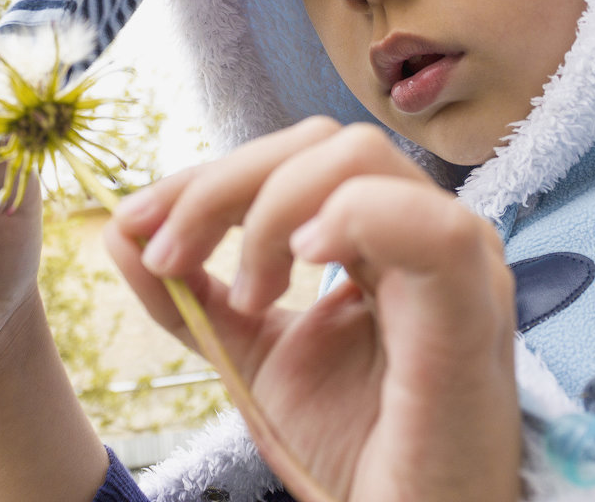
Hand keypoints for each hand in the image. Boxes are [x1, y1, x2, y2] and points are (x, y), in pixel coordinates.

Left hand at [106, 117, 520, 501]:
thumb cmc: (351, 451)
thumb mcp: (251, 356)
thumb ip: (194, 296)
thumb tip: (122, 233)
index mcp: (380, 238)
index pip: (295, 160)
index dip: (208, 178)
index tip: (135, 224)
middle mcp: (421, 233)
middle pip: (322, 144)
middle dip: (225, 184)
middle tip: (169, 253)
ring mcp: (456, 263)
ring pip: (361, 160)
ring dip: (273, 207)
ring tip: (246, 295)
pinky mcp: (472, 309)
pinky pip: (428, 228)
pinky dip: (355, 220)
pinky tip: (304, 259)